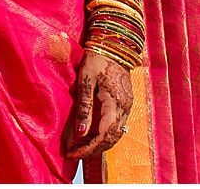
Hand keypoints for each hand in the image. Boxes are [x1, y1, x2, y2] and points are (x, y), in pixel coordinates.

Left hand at [64, 47, 132, 161]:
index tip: (72, 153)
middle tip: (73, 154)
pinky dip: (105, 136)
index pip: (104, 135)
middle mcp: (124, 108)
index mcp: (114, 103)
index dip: (88, 148)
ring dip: (99, 145)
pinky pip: (117, 127)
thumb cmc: (96, 60)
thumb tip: (81, 132)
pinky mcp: (125, 104)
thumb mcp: (85, 80)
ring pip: (116, 135)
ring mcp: (127, 107)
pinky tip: (92, 136)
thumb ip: (85, 106)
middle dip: (92, 150)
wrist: (114, 46)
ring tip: (80, 149)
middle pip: (111, 139)